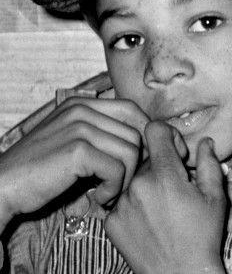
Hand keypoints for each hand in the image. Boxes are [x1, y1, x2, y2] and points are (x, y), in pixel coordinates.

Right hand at [0, 97, 146, 229]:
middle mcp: (81, 110)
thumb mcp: (72, 140)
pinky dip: (113, 189)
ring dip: (125, 179)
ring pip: (131, 151)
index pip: (132, 110)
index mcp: (81, 104)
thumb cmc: (41, 170)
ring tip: (108, 192)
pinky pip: (118, 169)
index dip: (144, 136)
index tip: (139, 161)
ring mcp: (79, 128)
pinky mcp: (78, 150)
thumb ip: (102, 133)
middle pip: (136, 132)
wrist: (3, 187)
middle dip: (136, 163)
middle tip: (120, 183)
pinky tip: (99, 197)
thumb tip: (146, 140)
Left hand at [105, 121, 226, 273]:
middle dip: (160, 166)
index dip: (168, 136)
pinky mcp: (110, 222)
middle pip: (144, 157)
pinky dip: (133, 205)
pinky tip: (148, 221)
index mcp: (165, 175)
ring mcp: (121, 205)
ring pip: (132, 179)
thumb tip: (205, 141)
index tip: (177, 154)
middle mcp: (137, 185)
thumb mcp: (215, 197)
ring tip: (161, 208)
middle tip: (175, 188)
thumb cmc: (202, 236)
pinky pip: (120, 201)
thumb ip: (209, 162)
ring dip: (146, 186)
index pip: (154, 130)